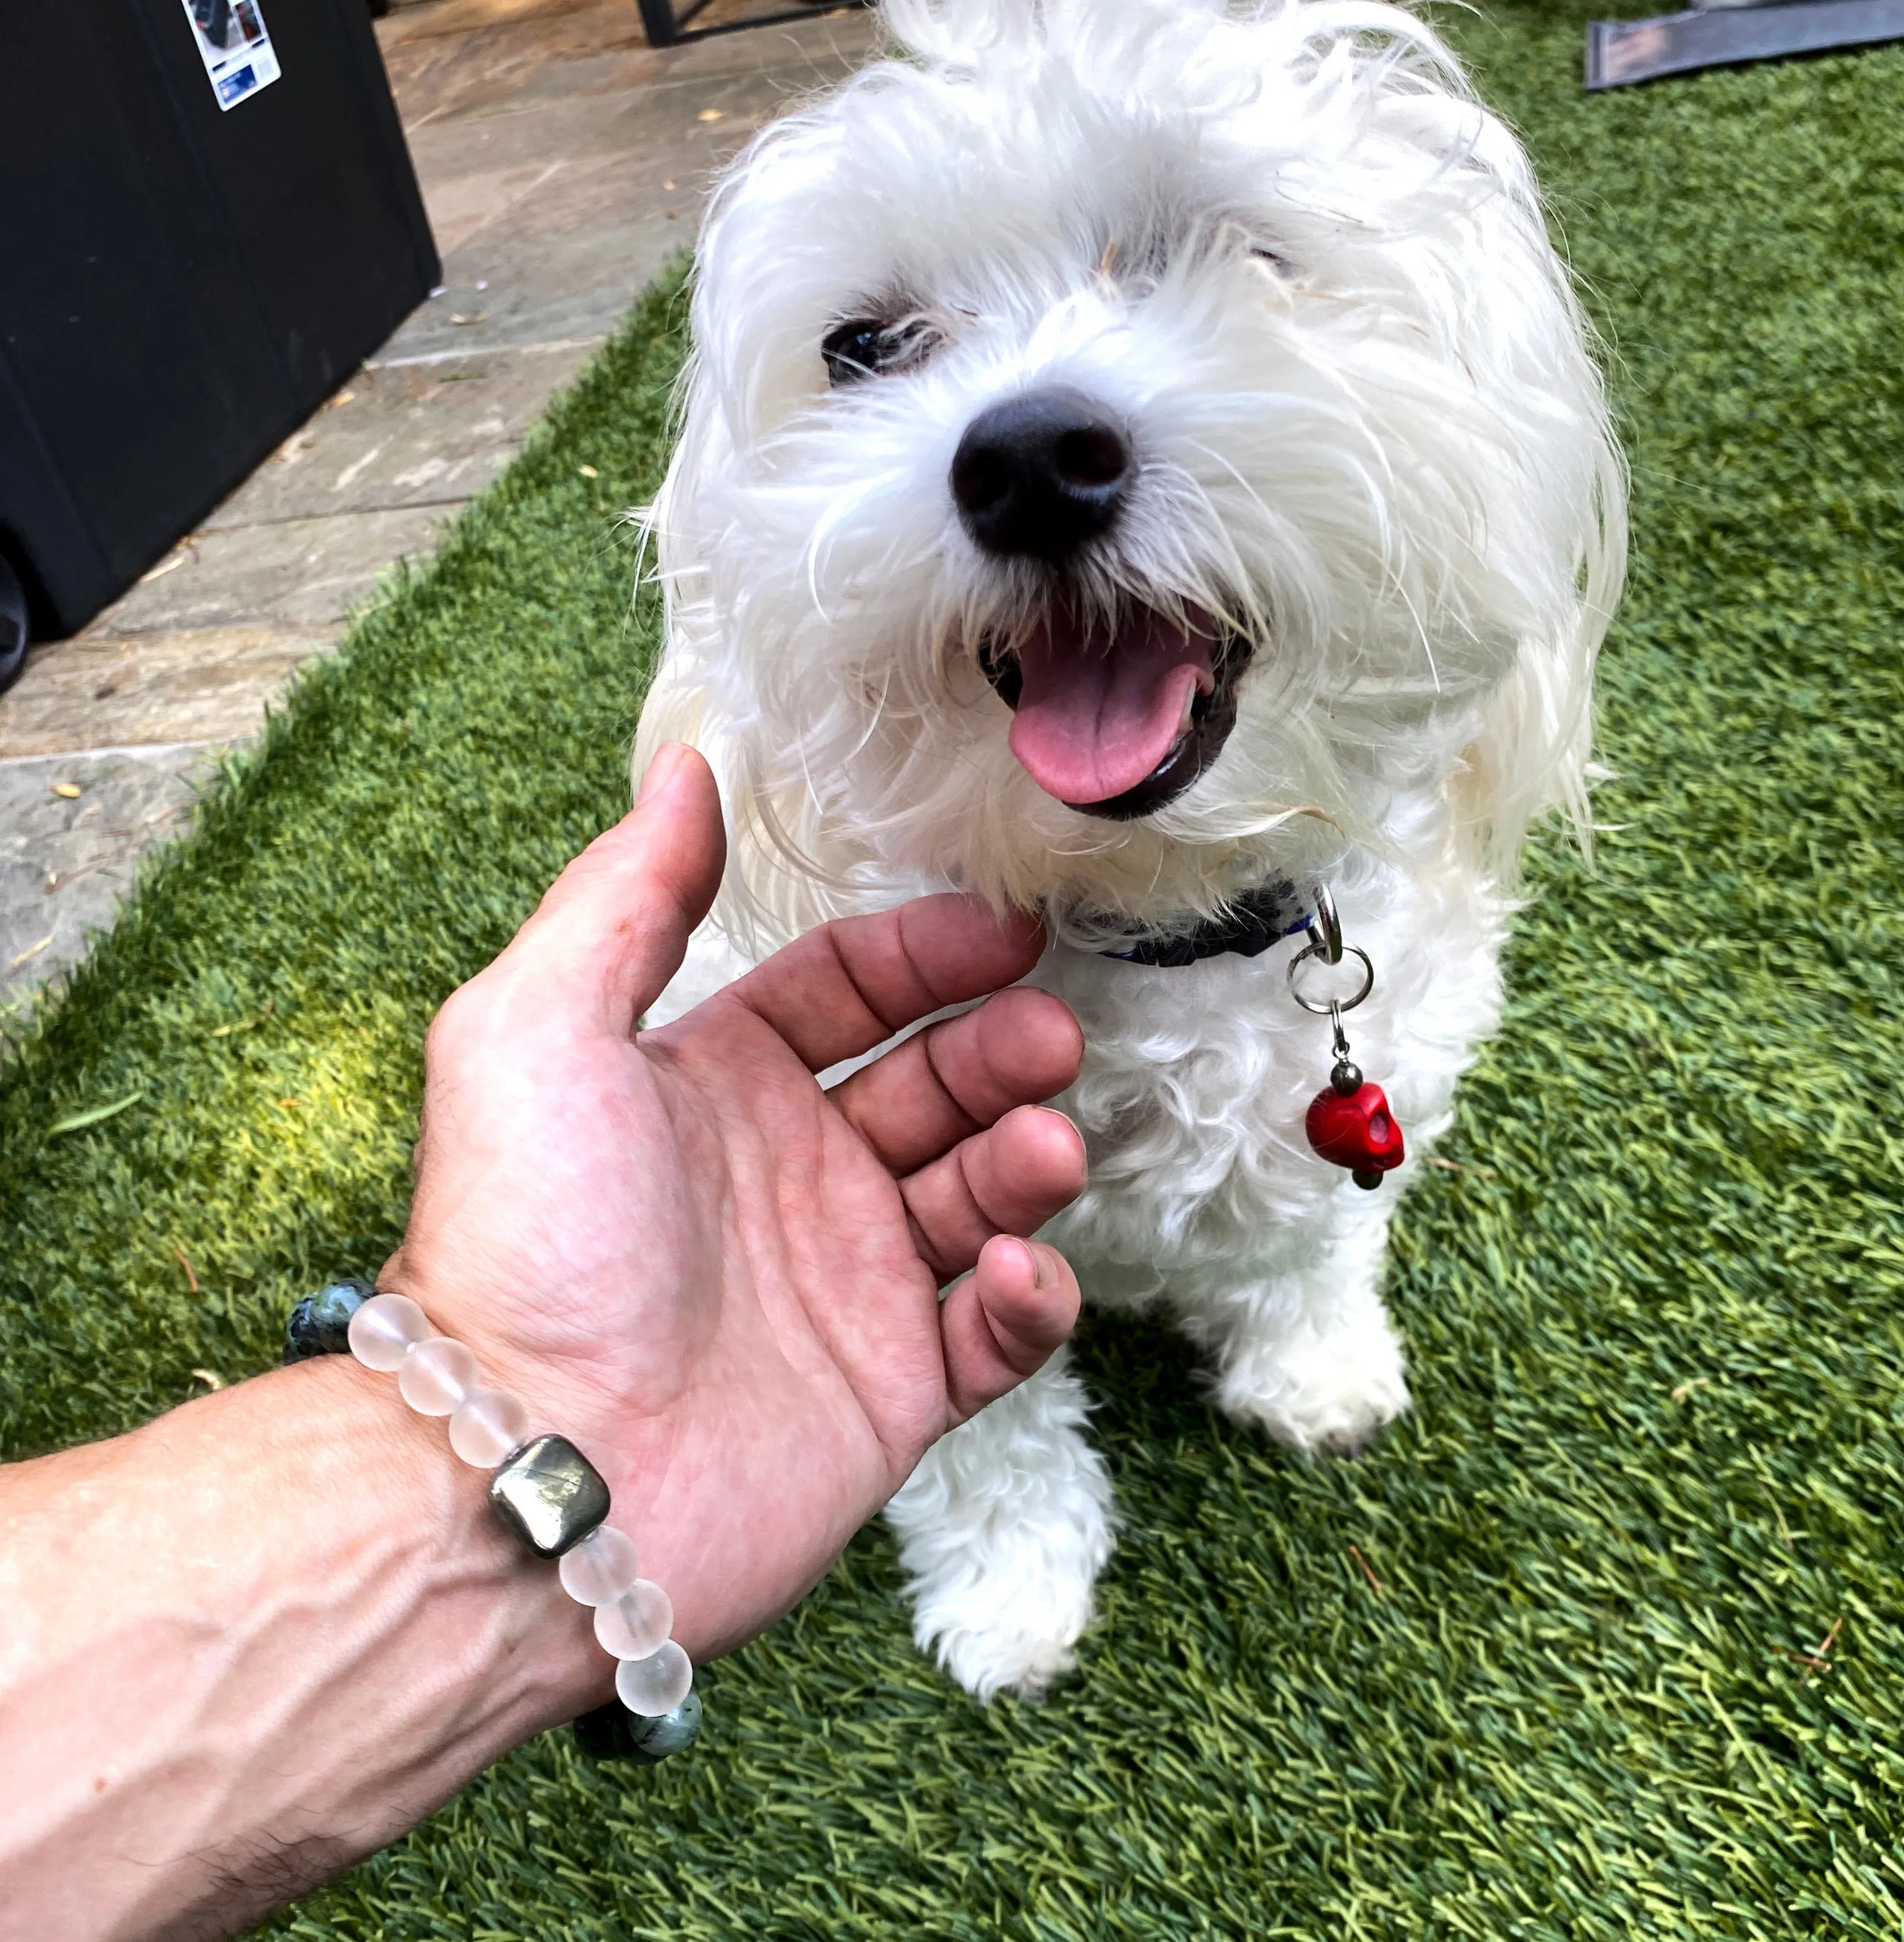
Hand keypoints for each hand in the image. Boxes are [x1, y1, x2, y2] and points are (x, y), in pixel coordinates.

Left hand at [385, 744, 1087, 1664]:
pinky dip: (1027, 1298)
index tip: (1006, 932)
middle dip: (1000, 1051)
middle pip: (936, 1083)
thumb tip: (685, 769)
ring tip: (1038, 1149)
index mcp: (715, 1084)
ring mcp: (848, 1287)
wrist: (533, 1469)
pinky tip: (1007, 1271)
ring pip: (981, 1196)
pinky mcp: (891, 1395)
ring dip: (1026, 1161)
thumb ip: (623, 897)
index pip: (850, 990)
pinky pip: (995, 1334)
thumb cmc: (526, 1240)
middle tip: (1043, 1042)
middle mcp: (790, 1176)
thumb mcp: (534, 1030)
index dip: (927, 954)